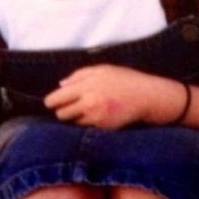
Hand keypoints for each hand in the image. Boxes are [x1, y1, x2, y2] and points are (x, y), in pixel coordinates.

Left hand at [43, 65, 163, 128]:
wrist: (147, 97)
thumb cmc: (124, 80)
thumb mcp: (101, 70)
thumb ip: (78, 75)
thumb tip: (60, 85)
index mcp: (86, 86)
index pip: (56, 99)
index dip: (51, 102)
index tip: (52, 102)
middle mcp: (89, 103)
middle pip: (61, 114)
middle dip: (63, 111)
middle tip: (71, 106)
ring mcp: (96, 117)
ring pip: (73, 123)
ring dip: (76, 118)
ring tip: (88, 110)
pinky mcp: (104, 128)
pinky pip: (87, 128)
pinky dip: (89, 123)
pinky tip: (98, 115)